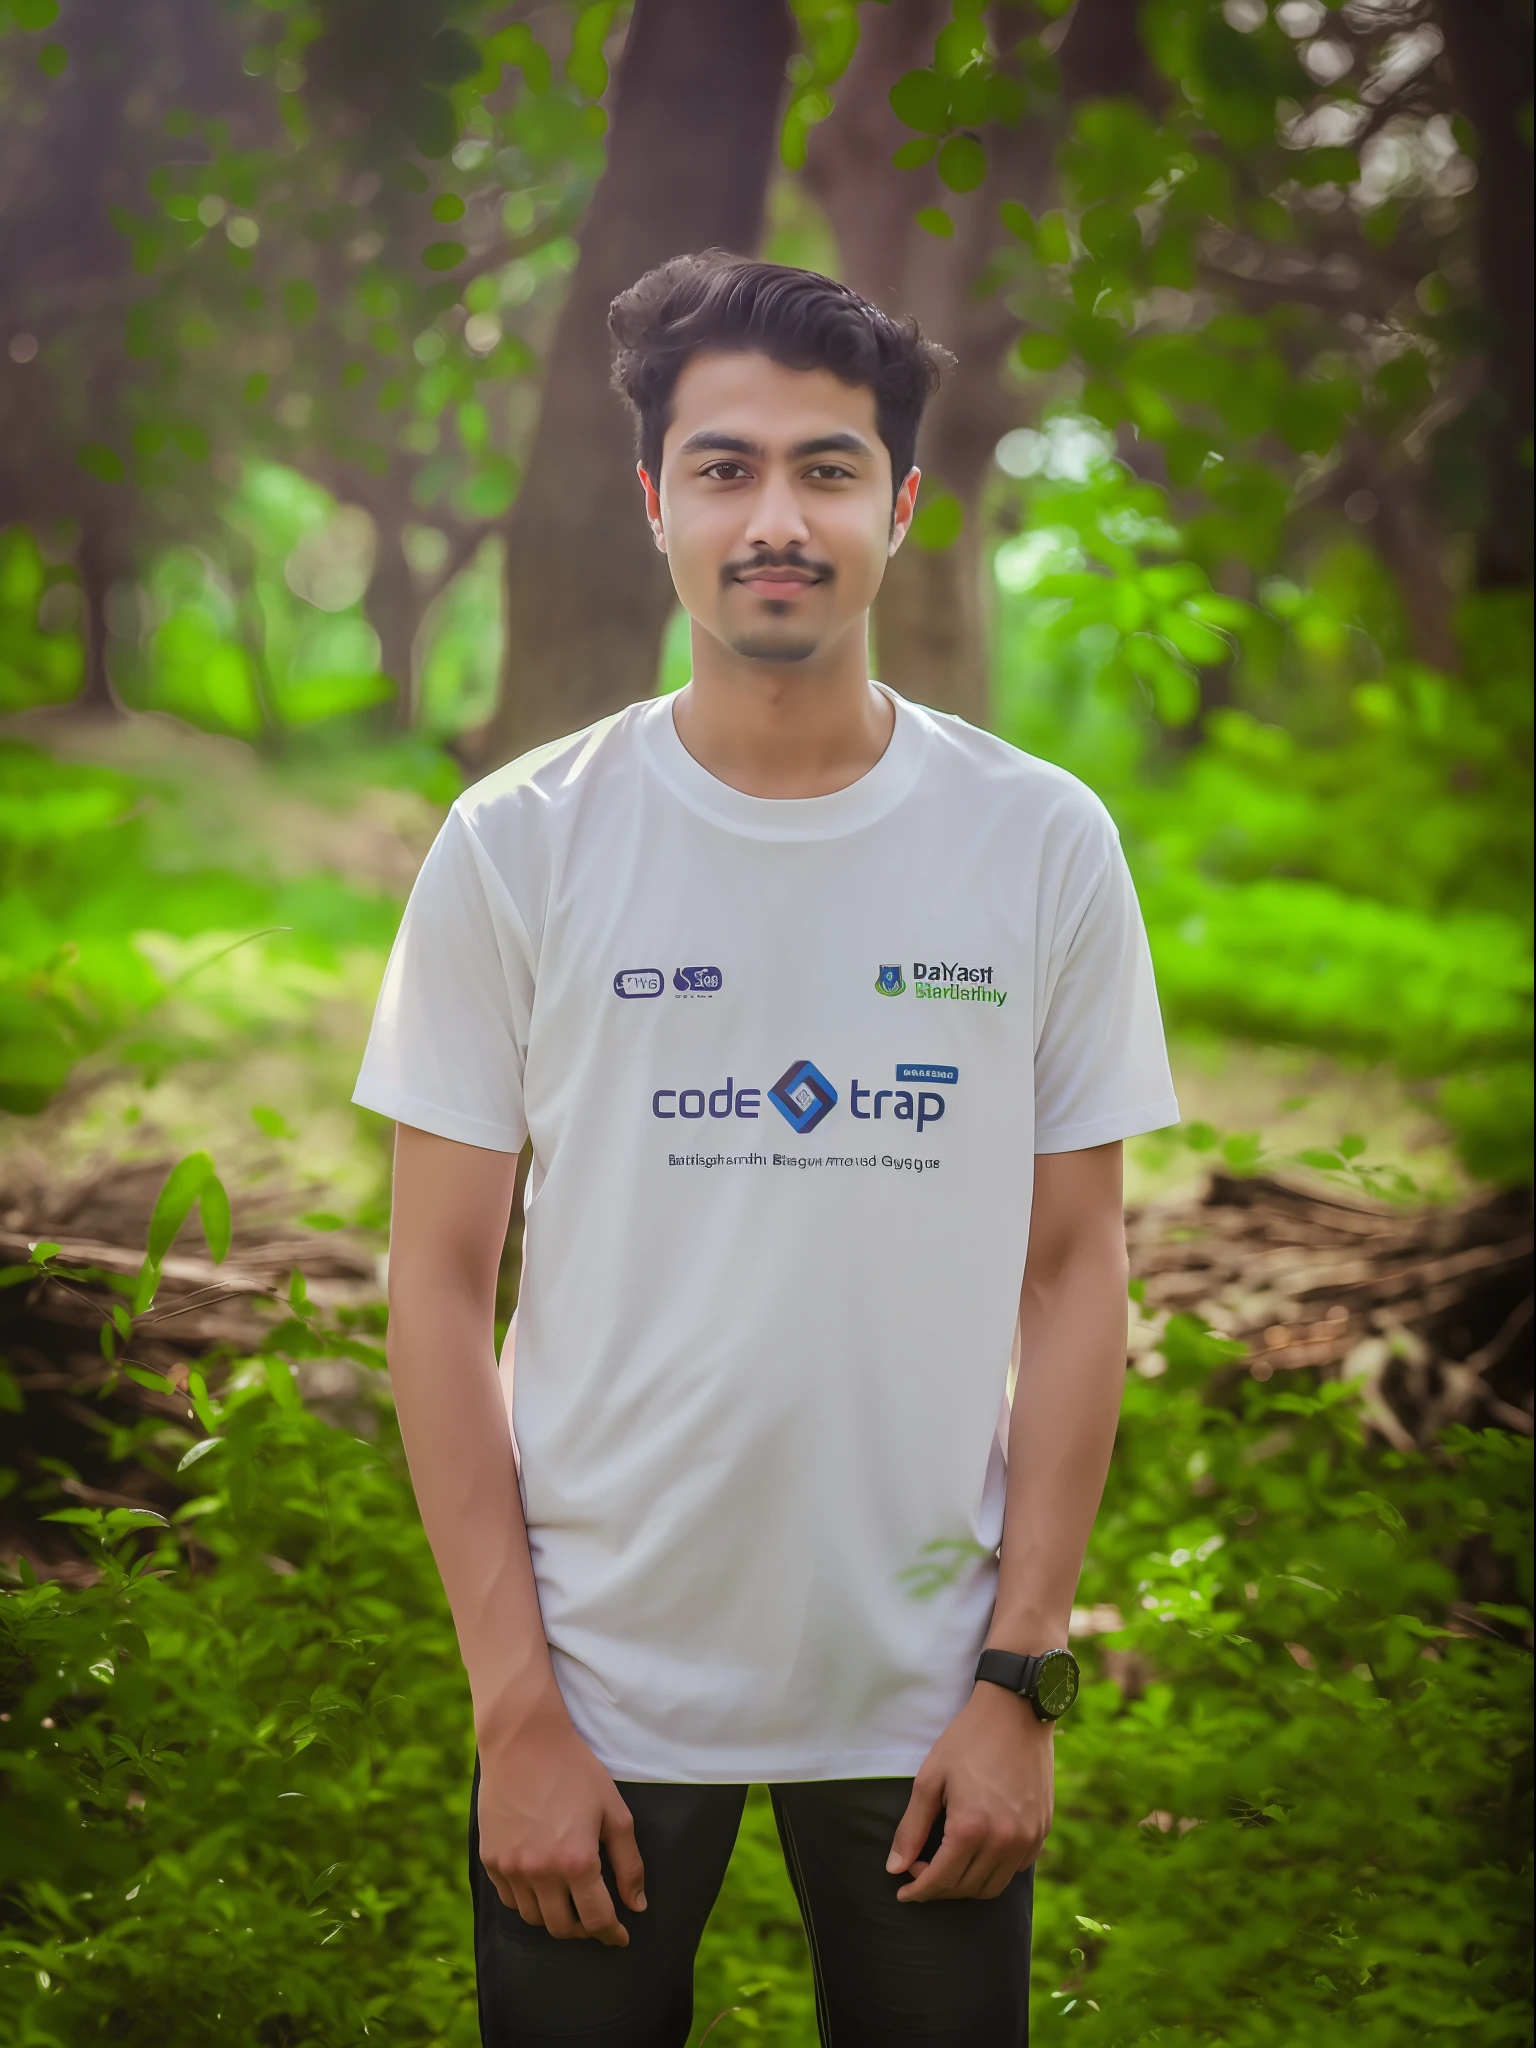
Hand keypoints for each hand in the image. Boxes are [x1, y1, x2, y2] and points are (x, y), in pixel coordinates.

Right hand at [477, 1687, 645, 1944]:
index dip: (612, 1934)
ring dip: (555, 1917)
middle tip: (595, 1918)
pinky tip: (541, 1884)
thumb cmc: (575, 1771)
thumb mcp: (613, 1811)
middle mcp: (540, 1872)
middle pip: (562, 1927)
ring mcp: (511, 1868)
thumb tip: (637, 1905)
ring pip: (534, 1918)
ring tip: (568, 1901)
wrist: (523, 1741)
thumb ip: (629, 1863)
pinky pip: (510, 1899)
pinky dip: (528, 1901)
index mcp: (576, 1862)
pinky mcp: (490, 1860)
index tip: (620, 1937)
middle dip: (584, 1930)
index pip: (597, 1920)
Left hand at [886, 1681, 1052, 1901]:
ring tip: (947, 1865)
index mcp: (971, 1827)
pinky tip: (978, 1852)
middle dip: (938, 1888)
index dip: (918, 1891)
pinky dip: (994, 1871)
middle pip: (966, 1889)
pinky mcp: (1042, 1831)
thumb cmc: (967, 1740)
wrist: (1016, 1712)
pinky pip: (1016, 1869)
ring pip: (993, 1886)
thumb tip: (895, 1868)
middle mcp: (1003, 1841)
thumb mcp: (930, 1778)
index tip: (903, 1893)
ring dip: (966, 1885)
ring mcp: (1027, 1838)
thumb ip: (912, 1827)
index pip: (940, 1880)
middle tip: (919, 1870)